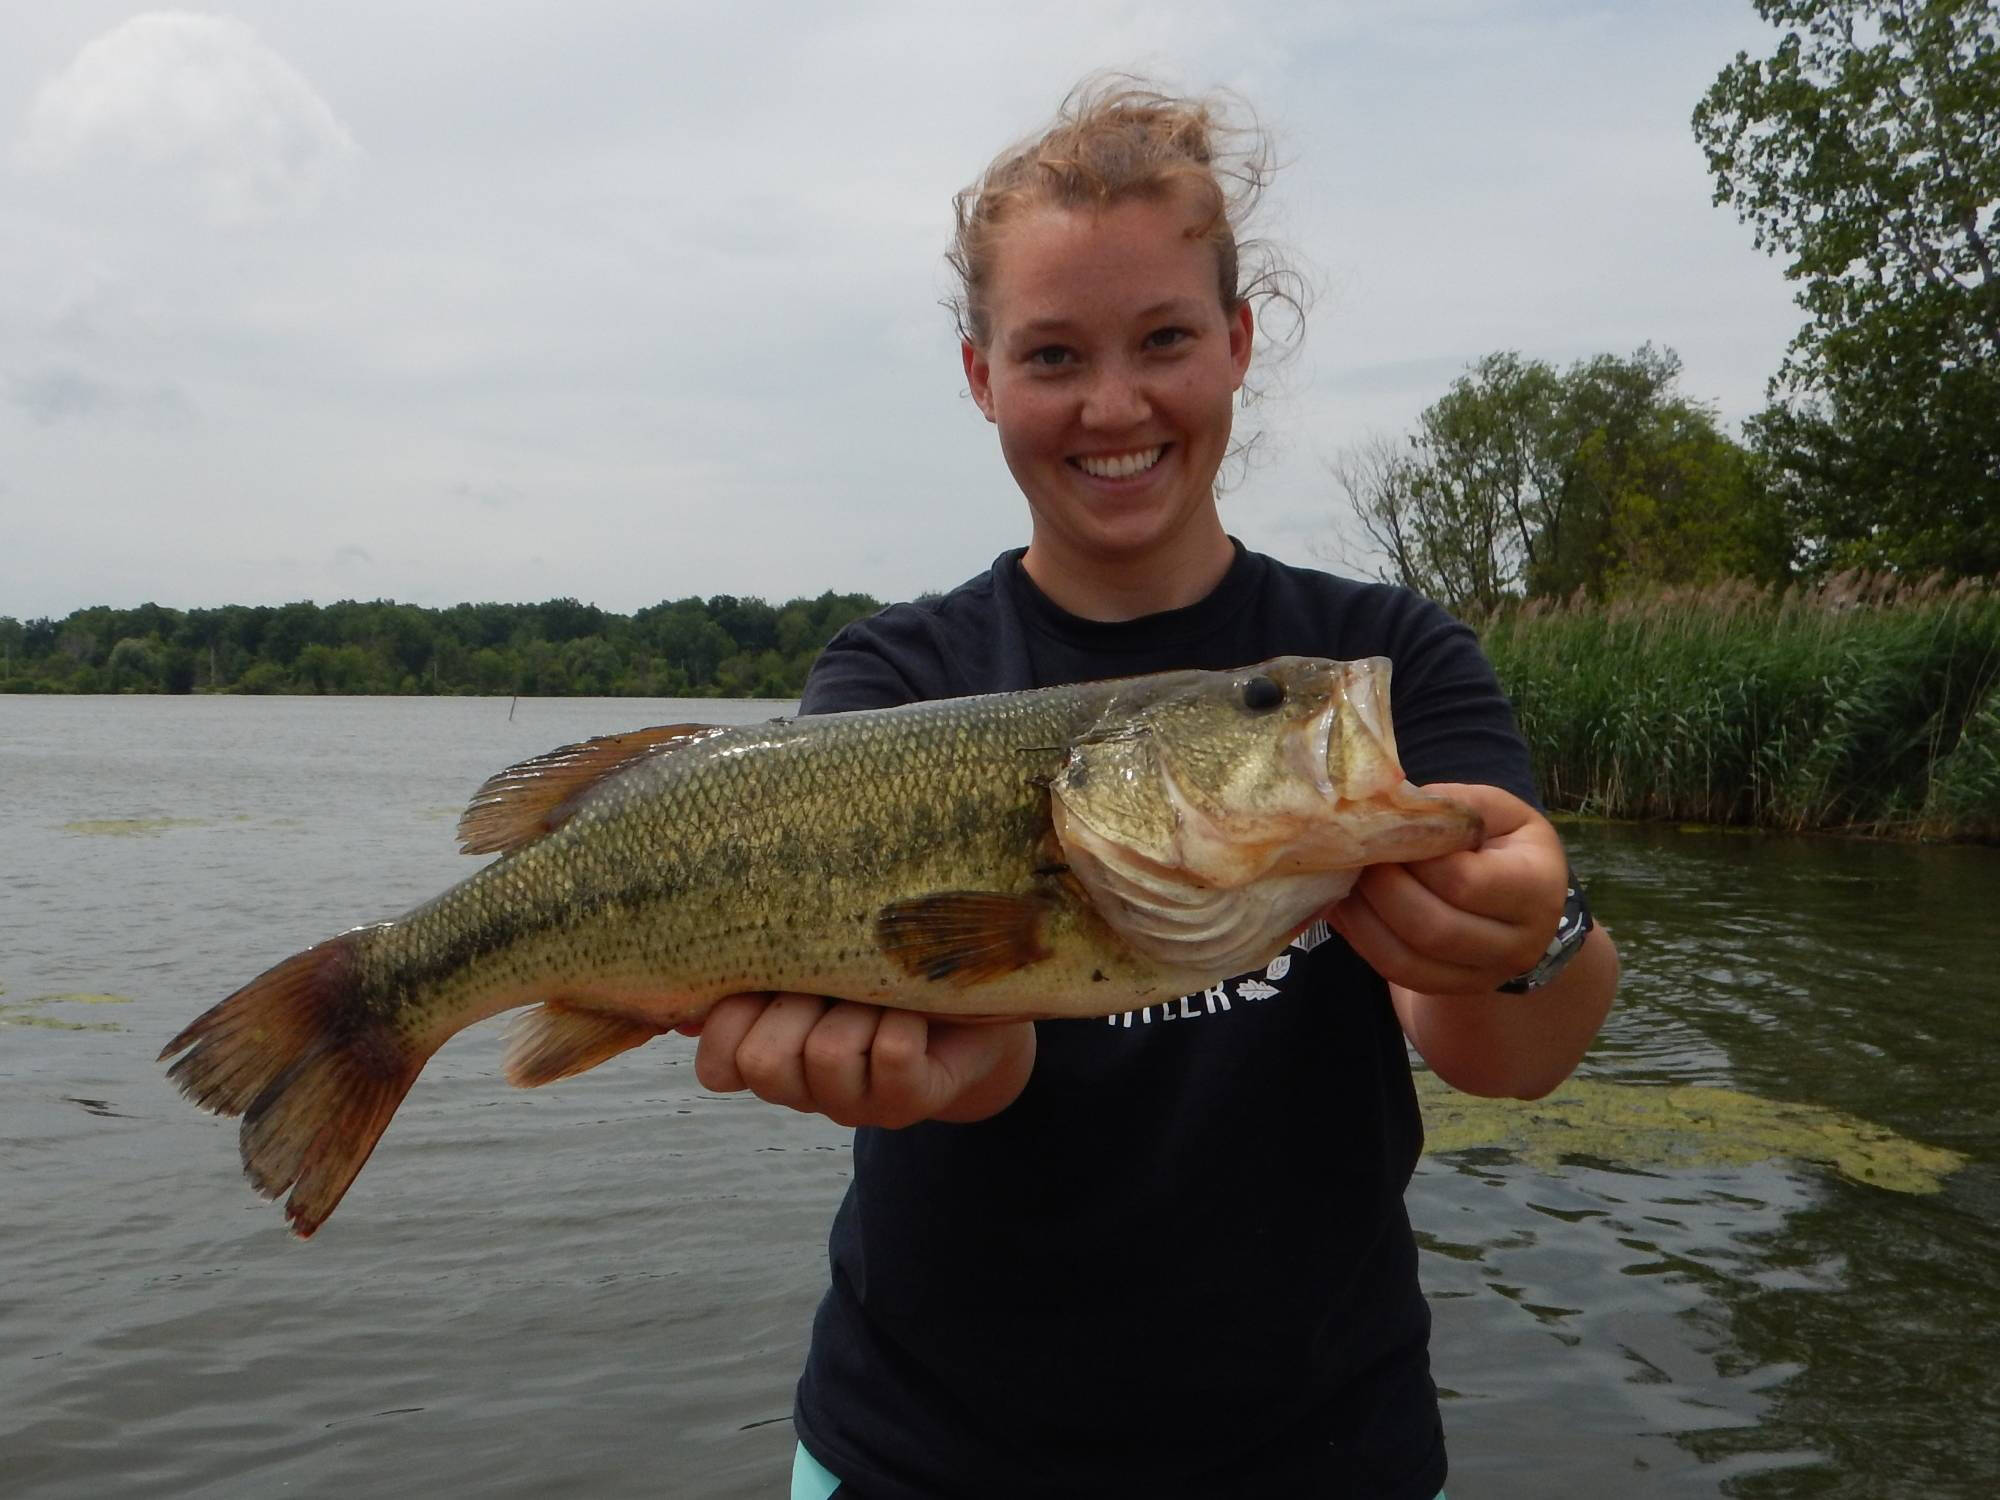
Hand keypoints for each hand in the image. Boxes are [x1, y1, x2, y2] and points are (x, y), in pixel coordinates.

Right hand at [677, 994, 1035, 1128]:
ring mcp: (859, 1106)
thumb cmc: (879, 966)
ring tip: (881, 993)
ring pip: (826, 1053)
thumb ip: (753, 965)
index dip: (732, 1021)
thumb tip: (691, 974)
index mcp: (772, 1057)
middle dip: (797, 1007)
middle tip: (834, 983)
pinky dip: (903, 1018)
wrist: (972, 998)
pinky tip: (914, 1009)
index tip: (767, 980)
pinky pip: (890, 1053)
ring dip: (857, 1008)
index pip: (718, 1066)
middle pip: (765, 1061)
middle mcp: (808, 1092)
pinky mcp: (913, 1101)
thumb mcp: (808, 959)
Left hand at [1328, 783, 1566, 996]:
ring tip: (1343, 879)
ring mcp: (1485, 974)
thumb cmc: (1502, 843)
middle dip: (1381, 890)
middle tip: (1355, 855)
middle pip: (1432, 929)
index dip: (1416, 856)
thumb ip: (1454, 807)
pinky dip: (1362, 939)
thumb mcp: (1495, 811)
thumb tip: (1394, 808)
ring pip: (1406, 960)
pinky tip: (1345, 907)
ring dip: (1362, 918)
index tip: (1387, 830)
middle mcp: (1518, 943)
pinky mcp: (1451, 988)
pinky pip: (1397, 973)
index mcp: (1536, 888)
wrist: (1520, 901)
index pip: (1463, 881)